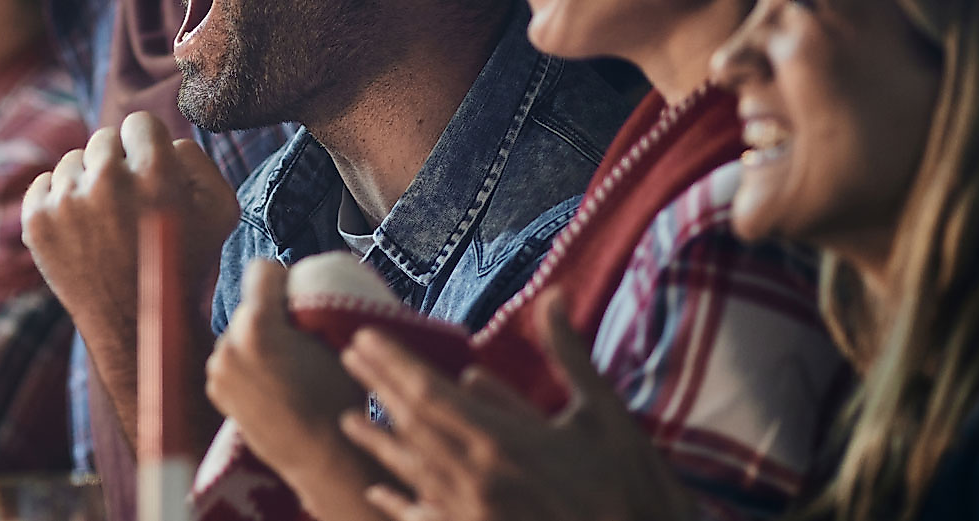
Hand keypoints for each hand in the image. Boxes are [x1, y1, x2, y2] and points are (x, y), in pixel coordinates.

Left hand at [22, 111, 238, 441]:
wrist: (141, 329)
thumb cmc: (187, 266)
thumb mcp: (222, 209)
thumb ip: (198, 158)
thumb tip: (162, 138)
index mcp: (154, 172)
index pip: (139, 123)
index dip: (148, 146)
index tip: (149, 171)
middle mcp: (107, 181)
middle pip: (104, 139)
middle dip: (118, 164)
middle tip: (130, 203)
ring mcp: (67, 203)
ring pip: (73, 162)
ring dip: (89, 183)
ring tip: (107, 222)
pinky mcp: (37, 224)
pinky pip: (43, 185)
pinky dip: (60, 201)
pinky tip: (83, 229)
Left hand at [206, 260, 380, 515]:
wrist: (321, 455)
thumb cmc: (336, 396)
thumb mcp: (334, 339)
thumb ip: (311, 306)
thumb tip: (304, 283)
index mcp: (257, 326)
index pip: (262, 270)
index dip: (285, 278)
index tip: (299, 294)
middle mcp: (228, 345)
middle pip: (249, 304)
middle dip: (271, 312)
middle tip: (299, 333)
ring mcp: (218, 370)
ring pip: (239, 332)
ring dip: (258, 337)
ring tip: (287, 362)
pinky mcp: (216, 391)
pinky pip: (233, 359)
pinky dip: (249, 361)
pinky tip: (274, 380)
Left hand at [338, 295, 689, 520]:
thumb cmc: (629, 482)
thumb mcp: (601, 410)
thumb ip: (567, 352)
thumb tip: (553, 294)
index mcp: (501, 440)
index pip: (428, 393)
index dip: (392, 364)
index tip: (364, 338)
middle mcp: (475, 477)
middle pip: (411, 425)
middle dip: (379, 387)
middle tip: (350, 356)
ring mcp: (472, 512)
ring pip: (413, 472)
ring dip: (378, 443)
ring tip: (349, 419)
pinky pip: (427, 517)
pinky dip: (399, 503)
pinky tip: (378, 492)